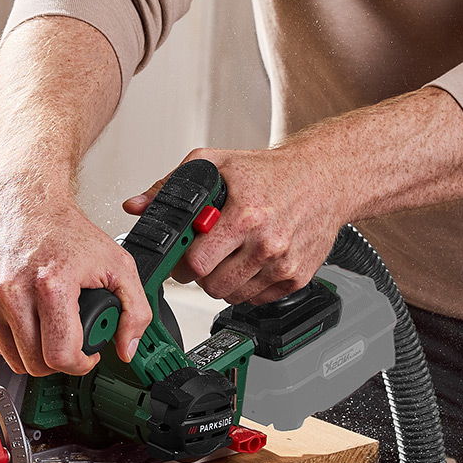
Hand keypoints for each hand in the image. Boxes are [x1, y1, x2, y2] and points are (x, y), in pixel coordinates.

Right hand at [0, 174, 149, 376]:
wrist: (23, 201)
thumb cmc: (65, 230)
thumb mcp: (118, 264)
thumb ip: (135, 310)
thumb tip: (127, 349)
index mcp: (51, 285)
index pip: (60, 356)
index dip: (80, 364)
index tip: (85, 355)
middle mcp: (12, 292)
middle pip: (34, 364)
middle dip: (58, 360)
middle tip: (68, 341)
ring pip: (12, 358)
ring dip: (33, 352)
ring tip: (47, 326)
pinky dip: (11, 339)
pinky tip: (26, 317)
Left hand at [123, 141, 346, 307]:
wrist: (324, 178)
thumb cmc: (271, 172)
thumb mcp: (217, 163)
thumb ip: (172, 185)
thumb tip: (138, 205)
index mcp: (245, 216)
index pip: (197, 263)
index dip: (183, 261)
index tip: (183, 254)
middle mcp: (267, 244)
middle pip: (212, 286)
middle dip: (201, 273)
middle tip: (205, 255)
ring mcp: (284, 265)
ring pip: (232, 297)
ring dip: (224, 281)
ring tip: (229, 255)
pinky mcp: (297, 278)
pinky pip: (257, 299)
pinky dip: (248, 286)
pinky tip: (251, 261)